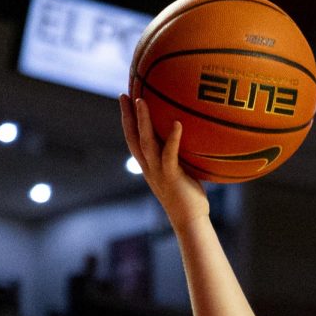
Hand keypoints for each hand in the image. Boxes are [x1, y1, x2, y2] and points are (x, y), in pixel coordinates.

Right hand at [119, 94, 209, 228]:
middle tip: (124, 95)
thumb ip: (178, 157)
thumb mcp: (180, 173)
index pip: (133, 139)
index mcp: (148, 166)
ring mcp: (158, 172)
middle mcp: (149, 167)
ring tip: (141, 101)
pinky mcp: (171, 176)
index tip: (125, 101)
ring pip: (146, 143)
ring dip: (143, 121)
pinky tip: (178, 123)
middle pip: (132, 138)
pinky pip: (170, 155)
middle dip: (127, 116)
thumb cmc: (189, 197)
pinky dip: (173, 139)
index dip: (127, 120)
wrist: (189, 220)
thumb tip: (191, 139)